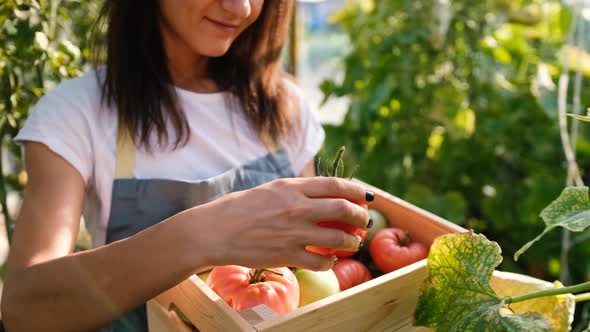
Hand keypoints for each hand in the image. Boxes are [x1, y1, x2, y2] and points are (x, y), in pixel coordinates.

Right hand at [191, 177, 372, 270]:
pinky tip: (329, 261)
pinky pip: (321, 262)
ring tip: (351, 244)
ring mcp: (293, 232)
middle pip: (343, 209)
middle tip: (364, 222)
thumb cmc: (237, 209)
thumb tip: (321, 196)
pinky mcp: (286, 255)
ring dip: (351, 242)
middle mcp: (297, 207)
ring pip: (338, 238)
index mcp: (291, 187)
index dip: (357, 190)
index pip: (336, 184)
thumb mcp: (269, 191)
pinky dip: (330, 262)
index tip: (366, 196)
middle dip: (360, 217)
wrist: (212, 231)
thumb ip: (295, 192)